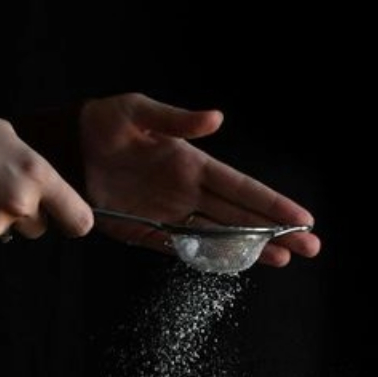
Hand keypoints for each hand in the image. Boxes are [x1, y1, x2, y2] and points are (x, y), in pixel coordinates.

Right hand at [0, 106, 93, 246]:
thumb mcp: (4, 134)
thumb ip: (31, 166)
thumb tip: (43, 191)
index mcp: (35, 175)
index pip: (78, 219)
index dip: (74, 219)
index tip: (68, 216)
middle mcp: (19, 205)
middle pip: (39, 228)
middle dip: (25, 214)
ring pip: (6, 232)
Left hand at [80, 93, 320, 266]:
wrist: (66, 149)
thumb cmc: (103, 123)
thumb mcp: (138, 112)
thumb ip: (177, 119)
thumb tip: (217, 119)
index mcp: (192, 163)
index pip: (242, 187)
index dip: (272, 203)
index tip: (302, 217)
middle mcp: (188, 192)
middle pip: (241, 216)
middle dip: (276, 231)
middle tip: (311, 247)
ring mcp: (170, 214)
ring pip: (220, 236)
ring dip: (252, 248)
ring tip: (284, 259)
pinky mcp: (146, 231)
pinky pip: (184, 248)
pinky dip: (211, 257)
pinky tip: (239, 264)